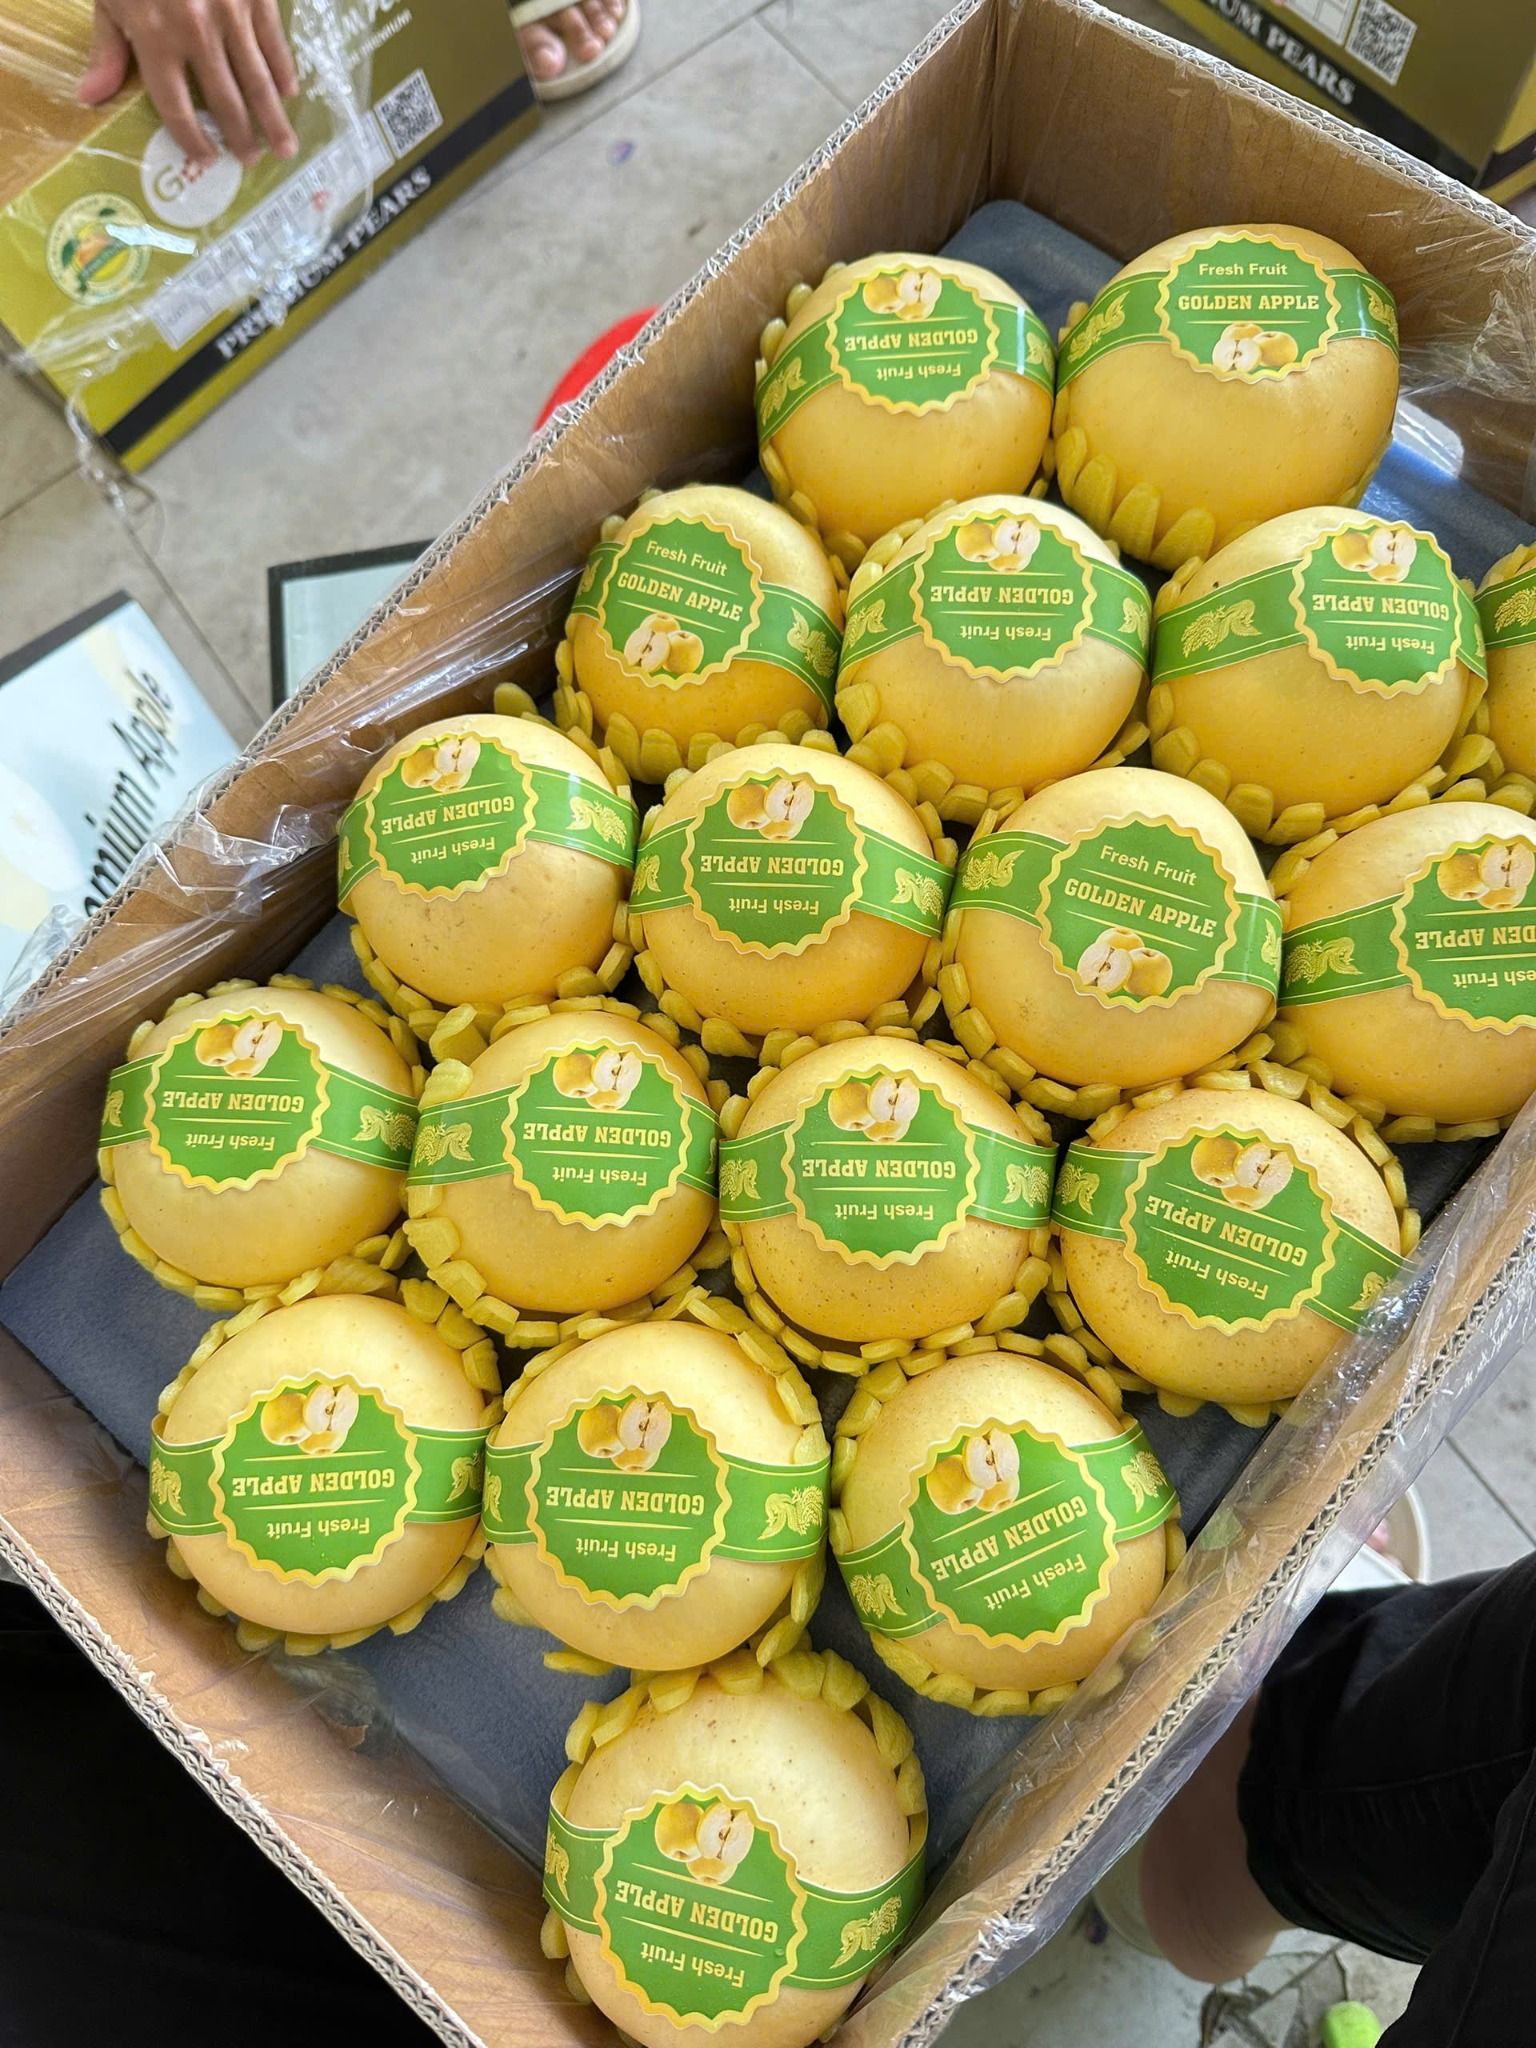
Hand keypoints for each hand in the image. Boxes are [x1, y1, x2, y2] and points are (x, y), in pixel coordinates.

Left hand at [77, 0, 298, 168]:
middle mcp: (196, 33)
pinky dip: (283, 71)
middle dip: (240, 137)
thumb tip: (89, 99)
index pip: (177, 108)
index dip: (192, 139)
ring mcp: (231, 14)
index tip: (205, 158)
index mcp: (155, 38)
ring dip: (273, 119)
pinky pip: (274, 43)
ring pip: (258, 81)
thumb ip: (107, 49)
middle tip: (251, 160)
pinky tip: (289, 93)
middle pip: (225, 103)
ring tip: (283, 147)